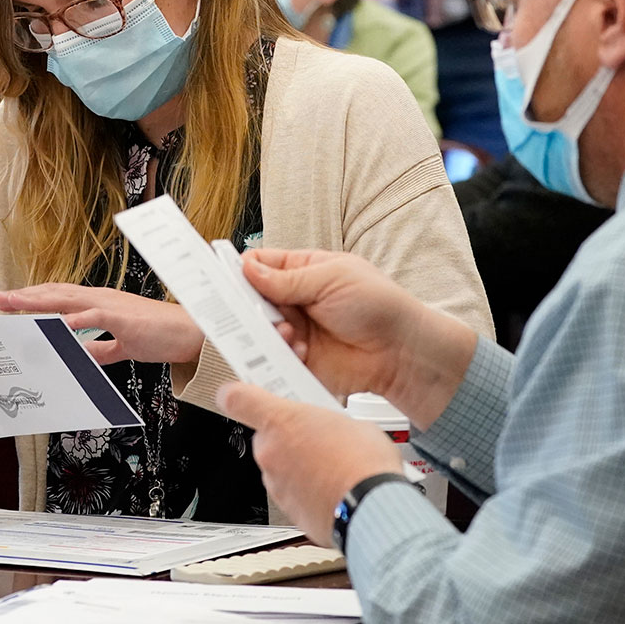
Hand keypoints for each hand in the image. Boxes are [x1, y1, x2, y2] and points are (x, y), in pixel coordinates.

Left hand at [0, 284, 203, 365]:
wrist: (190, 334)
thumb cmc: (160, 336)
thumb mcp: (122, 344)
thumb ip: (100, 348)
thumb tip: (80, 354)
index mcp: (100, 303)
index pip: (60, 297)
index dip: (34, 298)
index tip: (10, 302)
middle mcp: (101, 298)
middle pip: (55, 293)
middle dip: (25, 296)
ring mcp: (111, 306)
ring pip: (67, 298)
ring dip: (39, 301)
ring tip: (14, 304)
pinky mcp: (123, 318)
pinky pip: (93, 316)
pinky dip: (73, 319)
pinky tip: (55, 323)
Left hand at [217, 381, 402, 545]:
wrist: (371, 507)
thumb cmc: (362, 463)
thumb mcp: (350, 421)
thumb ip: (325, 420)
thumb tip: (330, 429)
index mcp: (280, 421)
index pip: (236, 398)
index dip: (236, 394)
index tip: (242, 393)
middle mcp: (270, 452)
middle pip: (266, 437)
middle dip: (288, 437)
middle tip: (316, 438)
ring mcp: (275, 484)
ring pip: (279, 467)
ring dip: (298, 466)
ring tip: (332, 467)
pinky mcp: (287, 510)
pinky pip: (291, 493)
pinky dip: (306, 491)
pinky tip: (332, 488)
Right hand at [242, 248, 475, 429]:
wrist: (400, 352)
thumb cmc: (379, 306)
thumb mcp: (331, 278)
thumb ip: (287, 278)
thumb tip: (248, 269)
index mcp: (303, 271)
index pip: (260, 265)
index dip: (240, 270)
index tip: (223, 277)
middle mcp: (294, 300)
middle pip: (252, 299)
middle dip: (249, 304)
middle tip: (252, 309)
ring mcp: (295, 329)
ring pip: (259, 328)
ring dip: (268, 330)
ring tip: (288, 332)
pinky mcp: (297, 358)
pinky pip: (272, 356)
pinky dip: (279, 353)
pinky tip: (298, 349)